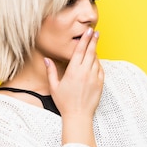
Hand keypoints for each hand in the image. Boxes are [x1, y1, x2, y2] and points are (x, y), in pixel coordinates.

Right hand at [44, 28, 103, 146]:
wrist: (78, 116)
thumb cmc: (64, 102)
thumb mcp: (54, 86)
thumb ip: (51, 71)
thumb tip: (46, 59)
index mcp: (73, 71)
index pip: (80, 50)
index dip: (84, 39)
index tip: (88, 31)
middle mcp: (85, 72)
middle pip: (91, 52)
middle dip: (93, 40)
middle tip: (95, 32)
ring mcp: (94, 78)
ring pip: (96, 60)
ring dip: (95, 53)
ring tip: (93, 47)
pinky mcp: (100, 84)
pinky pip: (100, 70)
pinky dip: (98, 64)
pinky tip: (95, 62)